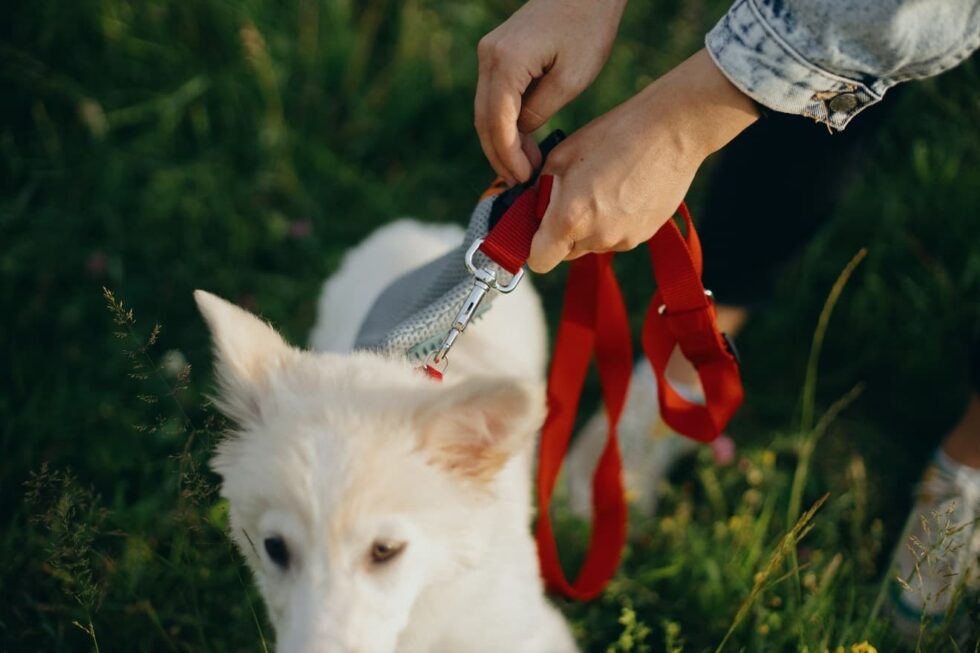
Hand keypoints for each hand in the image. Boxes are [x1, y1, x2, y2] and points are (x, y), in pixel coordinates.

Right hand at [475, 0, 627, 184]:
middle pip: (484, 119)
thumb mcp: (572, 78)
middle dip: (500, 155)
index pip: (496, 122)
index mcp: (505, 62)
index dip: (508, 156)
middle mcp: (489, 56)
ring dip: (501, 141)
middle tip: (519, 181)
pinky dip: (505, 122)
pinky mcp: (498, 53)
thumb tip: (521, 134)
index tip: (523, 178)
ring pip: (485, 110)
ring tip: (523, 166)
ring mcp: (490, 53)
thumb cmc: (588, 27)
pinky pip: (494, 96)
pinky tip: (523, 141)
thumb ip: (540, 110)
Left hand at [527, 49, 759, 272]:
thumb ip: (540, 191)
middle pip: (565, 252)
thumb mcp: (561, 156)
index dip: (534, 247)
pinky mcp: (644, 236)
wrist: (672, 131)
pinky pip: (616, 237)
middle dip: (561, 231)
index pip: (538, 261)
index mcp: (570, 218)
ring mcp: (623, 239)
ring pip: (591, 244)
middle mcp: (596, 237)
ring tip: (603, 186)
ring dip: (589, 225)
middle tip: (573, 195)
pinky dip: (613, 221)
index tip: (537, 229)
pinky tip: (623, 190)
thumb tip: (530, 210)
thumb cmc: (613, 135)